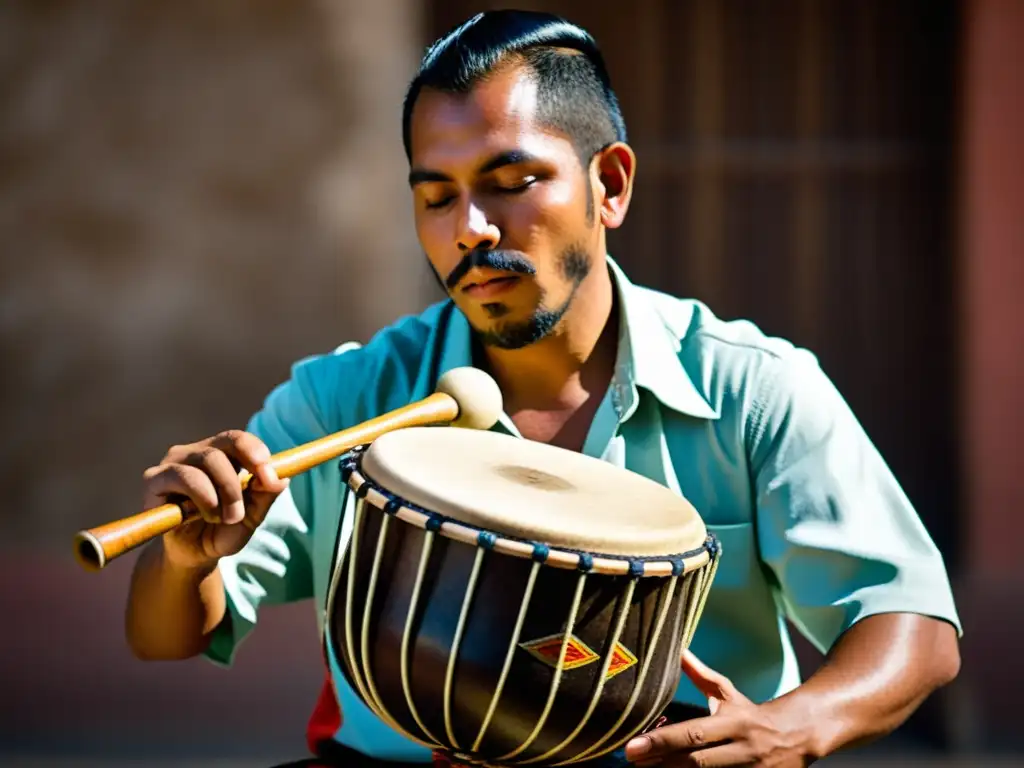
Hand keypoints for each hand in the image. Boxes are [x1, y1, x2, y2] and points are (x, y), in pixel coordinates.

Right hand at [142, 429, 288, 569]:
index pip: (239, 440)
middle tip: (238, 514)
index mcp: (222, 454)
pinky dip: (198, 497)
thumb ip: (266, 496)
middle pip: (222, 449)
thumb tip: (282, 478)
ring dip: (218, 495)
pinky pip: (180, 476)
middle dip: (235, 484)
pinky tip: (197, 517)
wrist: (193, 556)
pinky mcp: (154, 479)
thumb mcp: (252, 516)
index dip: (257, 454)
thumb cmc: (223, 530)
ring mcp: (174, 463)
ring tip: (220, 519)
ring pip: (204, 462)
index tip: (270, 479)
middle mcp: (197, 452)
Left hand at [624, 650, 814, 766]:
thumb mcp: (729, 694)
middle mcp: (742, 749)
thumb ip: (701, 676)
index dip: (661, 741)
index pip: (693, 733)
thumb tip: (678, 650)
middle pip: (696, 761)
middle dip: (661, 762)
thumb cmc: (753, 714)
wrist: (800, 735)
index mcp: (734, 722)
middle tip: (631, 760)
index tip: (632, 746)